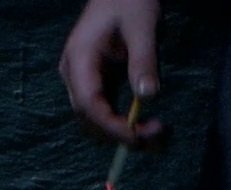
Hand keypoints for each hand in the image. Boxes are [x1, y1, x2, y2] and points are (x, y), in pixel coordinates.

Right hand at [60, 0, 164, 145]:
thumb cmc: (130, 1)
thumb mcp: (142, 27)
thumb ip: (143, 61)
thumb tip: (148, 96)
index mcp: (79, 58)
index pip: (88, 103)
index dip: (110, 125)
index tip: (136, 136)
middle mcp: (74, 73)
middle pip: (89, 117)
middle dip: (119, 133)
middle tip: (155, 136)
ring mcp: (82, 78)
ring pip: (96, 118)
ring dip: (121, 131)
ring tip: (155, 132)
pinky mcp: (95, 80)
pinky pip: (104, 109)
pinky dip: (123, 121)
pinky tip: (146, 123)